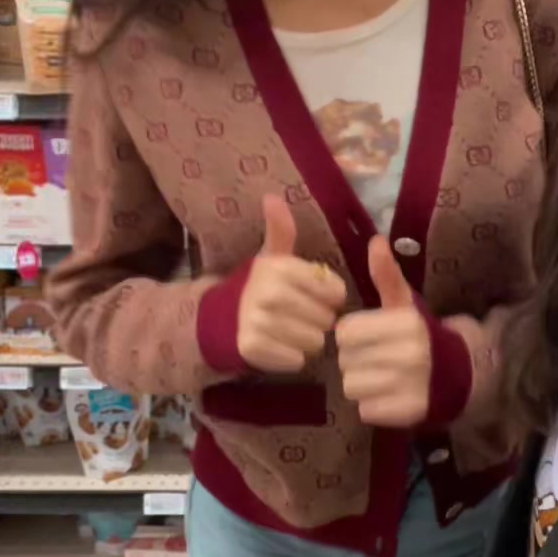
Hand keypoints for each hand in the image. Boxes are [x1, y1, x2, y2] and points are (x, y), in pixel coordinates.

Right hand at [236, 194, 346, 374]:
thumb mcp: (272, 257)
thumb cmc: (260, 287)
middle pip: (326, 319)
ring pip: (315, 342)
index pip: (335, 292)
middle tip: (298, 316)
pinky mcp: (254, 348)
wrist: (221, 320)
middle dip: (317, 321)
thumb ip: (280, 230)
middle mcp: (269, 293)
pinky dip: (292, 358)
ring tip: (289, 331)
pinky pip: (297, 360)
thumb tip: (272, 196)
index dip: (329, 298)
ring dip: (307, 341)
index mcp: (281, 268)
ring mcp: (259, 321)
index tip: (312, 296)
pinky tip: (278, 347)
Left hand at [335, 236, 431, 427]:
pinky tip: (389, 396)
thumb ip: (387, 275)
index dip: (352, 334)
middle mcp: (410, 354)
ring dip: (361, 384)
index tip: (369, 336)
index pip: (344, 332)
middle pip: (345, 360)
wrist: (462, 373)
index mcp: (405, 323)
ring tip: (381, 377)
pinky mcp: (409, 413)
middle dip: (355, 359)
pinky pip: (365, 410)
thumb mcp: (405, 304)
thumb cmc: (422, 334)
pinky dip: (373, 406)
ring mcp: (411, 385)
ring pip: (352, 387)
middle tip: (377, 358)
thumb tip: (375, 241)